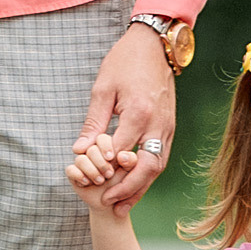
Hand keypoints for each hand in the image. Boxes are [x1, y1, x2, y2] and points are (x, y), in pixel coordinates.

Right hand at [67, 136, 132, 199]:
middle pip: (91, 149)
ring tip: (100, 181)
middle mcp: (93, 153)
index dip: (105, 146)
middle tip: (109, 175)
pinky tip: (87, 183)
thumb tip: (121, 156)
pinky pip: (70, 169)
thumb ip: (131, 161)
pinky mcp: (73, 173)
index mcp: (107, 148)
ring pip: (80, 159)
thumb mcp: (130, 172)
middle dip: (101, 164)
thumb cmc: (122, 184)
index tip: (110, 158)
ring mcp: (82, 162)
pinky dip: (79, 176)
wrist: (112, 202)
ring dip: (92, 172)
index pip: (102, 138)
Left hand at [69, 24, 177, 213]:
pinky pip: (162, 157)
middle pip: (146, 169)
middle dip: (128, 190)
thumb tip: (80, 150)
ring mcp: (168, 127)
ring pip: (158, 167)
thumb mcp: (103, 89)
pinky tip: (137, 184)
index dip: (106, 171)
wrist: (154, 45)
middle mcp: (158, 125)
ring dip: (141, 188)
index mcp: (139, 114)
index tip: (91, 182)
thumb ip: (93, 122)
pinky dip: (150, 174)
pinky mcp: (171, 126)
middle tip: (110, 204)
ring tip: (124, 204)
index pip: (122, 154)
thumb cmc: (125, 63)